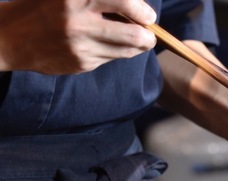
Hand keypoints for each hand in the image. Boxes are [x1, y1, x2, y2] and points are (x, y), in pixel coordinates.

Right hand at [0, 0, 156, 73]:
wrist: (11, 36)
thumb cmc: (45, 7)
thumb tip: (138, 6)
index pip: (125, 2)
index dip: (143, 11)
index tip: (148, 15)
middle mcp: (80, 23)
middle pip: (135, 35)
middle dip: (149, 36)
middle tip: (150, 34)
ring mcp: (81, 46)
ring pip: (127, 51)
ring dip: (137, 47)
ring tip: (136, 40)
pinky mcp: (81, 64)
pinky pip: (110, 58)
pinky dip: (113, 52)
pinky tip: (103, 44)